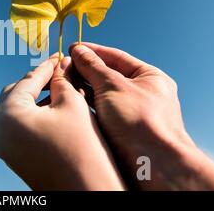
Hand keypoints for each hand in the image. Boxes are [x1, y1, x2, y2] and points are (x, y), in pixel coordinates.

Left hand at [0, 55, 124, 189]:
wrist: (86, 192)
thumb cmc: (81, 148)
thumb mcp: (72, 104)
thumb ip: (61, 80)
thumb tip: (60, 66)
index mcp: (8, 114)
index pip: (27, 80)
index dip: (46, 66)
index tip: (58, 57)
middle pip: (16, 94)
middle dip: (38, 82)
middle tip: (58, 71)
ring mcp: (3, 146)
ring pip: (17, 111)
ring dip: (36, 99)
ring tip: (58, 89)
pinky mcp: (12, 157)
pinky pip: (19, 127)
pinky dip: (34, 115)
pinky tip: (53, 109)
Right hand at [70, 42, 213, 189]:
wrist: (152, 164)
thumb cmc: (142, 122)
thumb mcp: (113, 86)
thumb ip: (93, 67)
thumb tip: (79, 51)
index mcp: (149, 77)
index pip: (116, 57)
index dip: (93, 51)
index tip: (73, 48)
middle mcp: (142, 93)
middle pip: (107, 75)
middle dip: (85, 70)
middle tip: (63, 65)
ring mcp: (131, 113)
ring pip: (101, 95)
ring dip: (82, 88)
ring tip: (61, 82)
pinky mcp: (120, 130)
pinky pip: (99, 112)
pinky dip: (85, 105)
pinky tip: (69, 101)